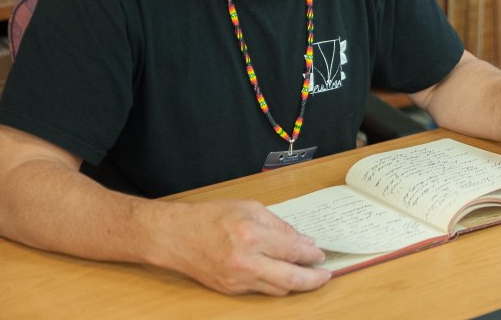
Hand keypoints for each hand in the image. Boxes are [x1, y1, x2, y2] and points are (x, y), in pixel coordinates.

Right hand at [154, 199, 330, 295]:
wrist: (175, 237)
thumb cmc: (210, 217)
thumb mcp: (249, 209)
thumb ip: (279, 226)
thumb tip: (303, 241)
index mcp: (251, 236)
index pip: (292, 250)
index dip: (311, 254)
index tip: (321, 254)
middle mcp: (245, 262)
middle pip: (291, 279)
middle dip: (314, 279)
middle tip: (326, 274)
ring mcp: (237, 280)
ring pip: (278, 289)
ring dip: (296, 283)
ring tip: (309, 275)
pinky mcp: (230, 290)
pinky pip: (261, 290)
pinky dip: (276, 284)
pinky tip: (284, 276)